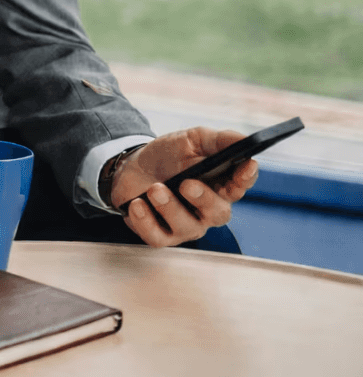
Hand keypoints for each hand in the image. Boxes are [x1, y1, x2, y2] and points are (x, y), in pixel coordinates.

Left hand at [111, 127, 259, 247]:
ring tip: (155, 189)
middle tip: (186, 183)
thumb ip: (218, 140)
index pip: (239, 186)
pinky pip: (158, 237)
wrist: (131, 166)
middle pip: (219, 214)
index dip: (245, 178)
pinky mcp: (161, 235)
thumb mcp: (191, 140)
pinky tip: (138, 204)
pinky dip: (146, 222)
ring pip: (188, 227)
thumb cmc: (167, 156)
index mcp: (220, 186)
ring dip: (170, 208)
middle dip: (204, 199)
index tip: (245, 166)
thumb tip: (243, 139)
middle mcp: (207, 210)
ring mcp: (185, 225)